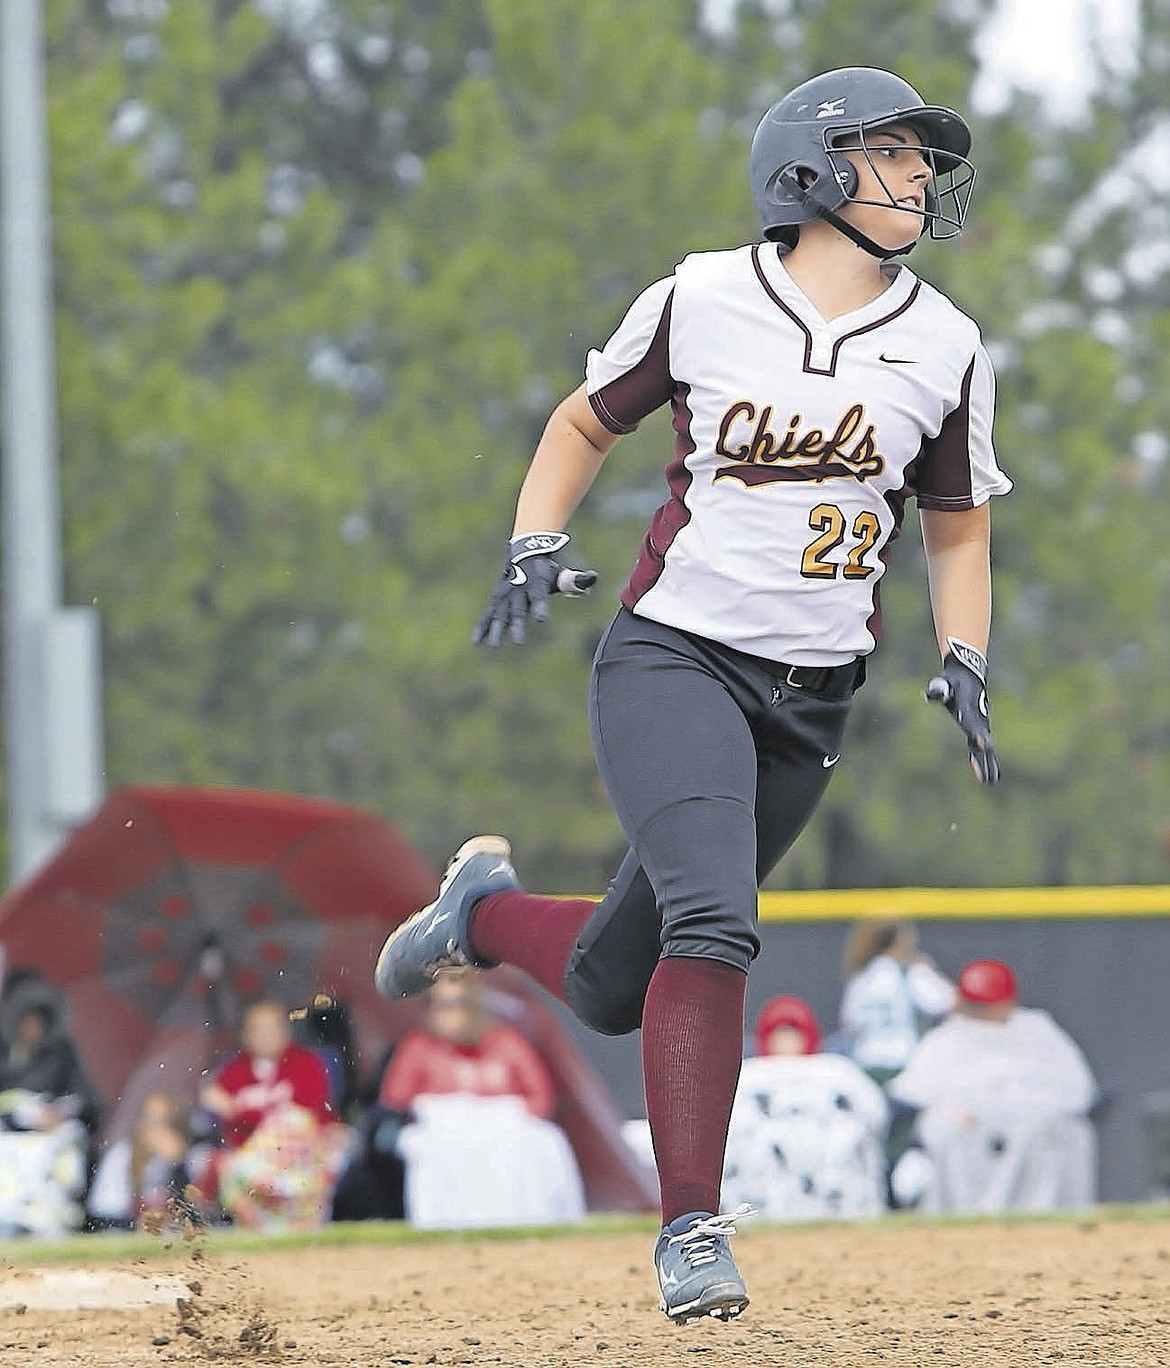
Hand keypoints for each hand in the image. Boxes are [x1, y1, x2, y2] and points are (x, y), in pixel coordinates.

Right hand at [472, 532, 596, 646]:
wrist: (523, 553)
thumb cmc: (545, 570)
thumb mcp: (560, 574)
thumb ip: (574, 580)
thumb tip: (591, 578)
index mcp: (535, 583)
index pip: (538, 596)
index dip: (540, 606)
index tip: (542, 619)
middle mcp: (517, 589)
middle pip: (517, 609)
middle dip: (517, 625)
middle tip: (519, 643)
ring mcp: (505, 595)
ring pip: (499, 614)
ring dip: (497, 629)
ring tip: (494, 646)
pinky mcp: (496, 601)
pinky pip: (488, 615)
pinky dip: (482, 627)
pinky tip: (476, 642)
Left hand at [925, 637, 999, 783]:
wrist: (970, 676)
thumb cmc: (953, 681)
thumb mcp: (944, 682)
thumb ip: (939, 689)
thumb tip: (929, 694)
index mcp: (968, 709)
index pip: (970, 723)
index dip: (974, 732)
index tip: (979, 742)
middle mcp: (977, 720)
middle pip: (980, 740)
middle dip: (983, 755)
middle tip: (987, 772)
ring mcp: (980, 726)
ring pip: (984, 748)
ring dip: (986, 763)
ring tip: (990, 780)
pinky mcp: (980, 730)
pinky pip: (982, 749)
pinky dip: (985, 762)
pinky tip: (988, 777)